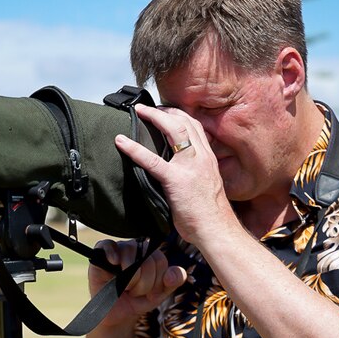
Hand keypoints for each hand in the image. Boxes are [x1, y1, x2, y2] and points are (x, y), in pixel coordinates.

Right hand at [90, 239, 186, 328]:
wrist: (116, 315)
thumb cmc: (137, 300)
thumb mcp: (159, 293)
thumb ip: (173, 282)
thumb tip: (172, 274)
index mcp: (150, 253)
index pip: (160, 260)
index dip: (156, 281)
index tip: (149, 293)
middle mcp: (134, 248)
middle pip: (146, 258)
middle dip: (143, 284)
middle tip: (134, 292)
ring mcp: (117, 250)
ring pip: (130, 253)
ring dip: (130, 278)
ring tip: (125, 287)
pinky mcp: (99, 256)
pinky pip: (107, 245)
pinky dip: (112, 253)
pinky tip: (114, 262)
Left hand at [114, 105, 234, 243]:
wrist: (217, 229)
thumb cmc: (210, 213)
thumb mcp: (207, 185)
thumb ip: (195, 172)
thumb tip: (181, 171)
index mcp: (208, 158)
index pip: (195, 127)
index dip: (179, 115)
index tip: (166, 111)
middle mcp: (201, 157)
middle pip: (184, 123)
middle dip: (164, 111)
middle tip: (147, 108)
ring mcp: (189, 167)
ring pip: (173, 131)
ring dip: (153, 118)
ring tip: (137, 112)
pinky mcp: (175, 180)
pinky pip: (152, 161)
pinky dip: (134, 149)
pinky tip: (122, 142)